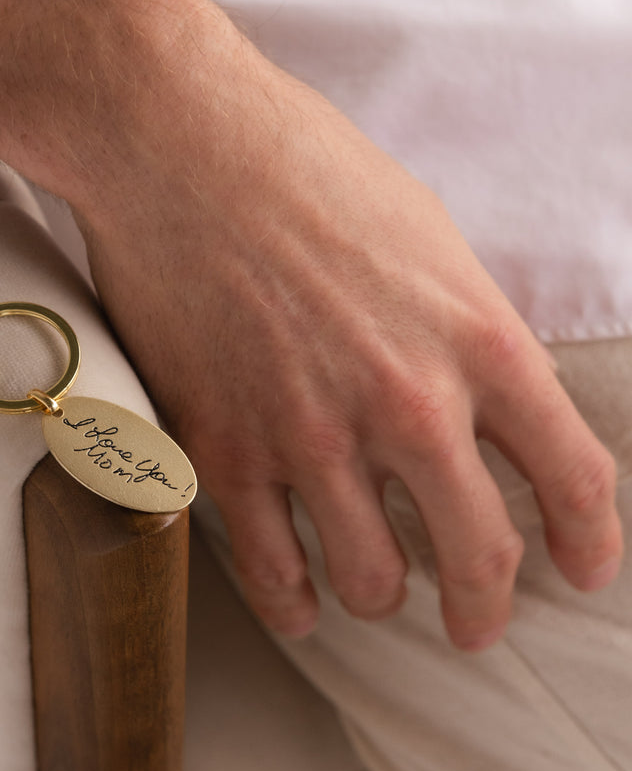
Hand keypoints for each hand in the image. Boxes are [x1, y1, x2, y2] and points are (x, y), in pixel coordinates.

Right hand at [0, 0, 622, 649]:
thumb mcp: (427, 236)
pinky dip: (292, 603)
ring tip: (372, 591)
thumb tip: (479, 398)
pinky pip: (271, 568)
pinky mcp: (225, 447)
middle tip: (475, 624)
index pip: (573, 476)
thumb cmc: (303, 171)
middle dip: (485, 609)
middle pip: (478, 556)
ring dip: (380, 597)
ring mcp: (311, 433)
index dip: (590, 542)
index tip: (580, 569)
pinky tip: (299, 604)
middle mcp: (406, 401)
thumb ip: (465, 331)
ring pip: (372, 580)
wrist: (180, 145)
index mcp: (477, 339)